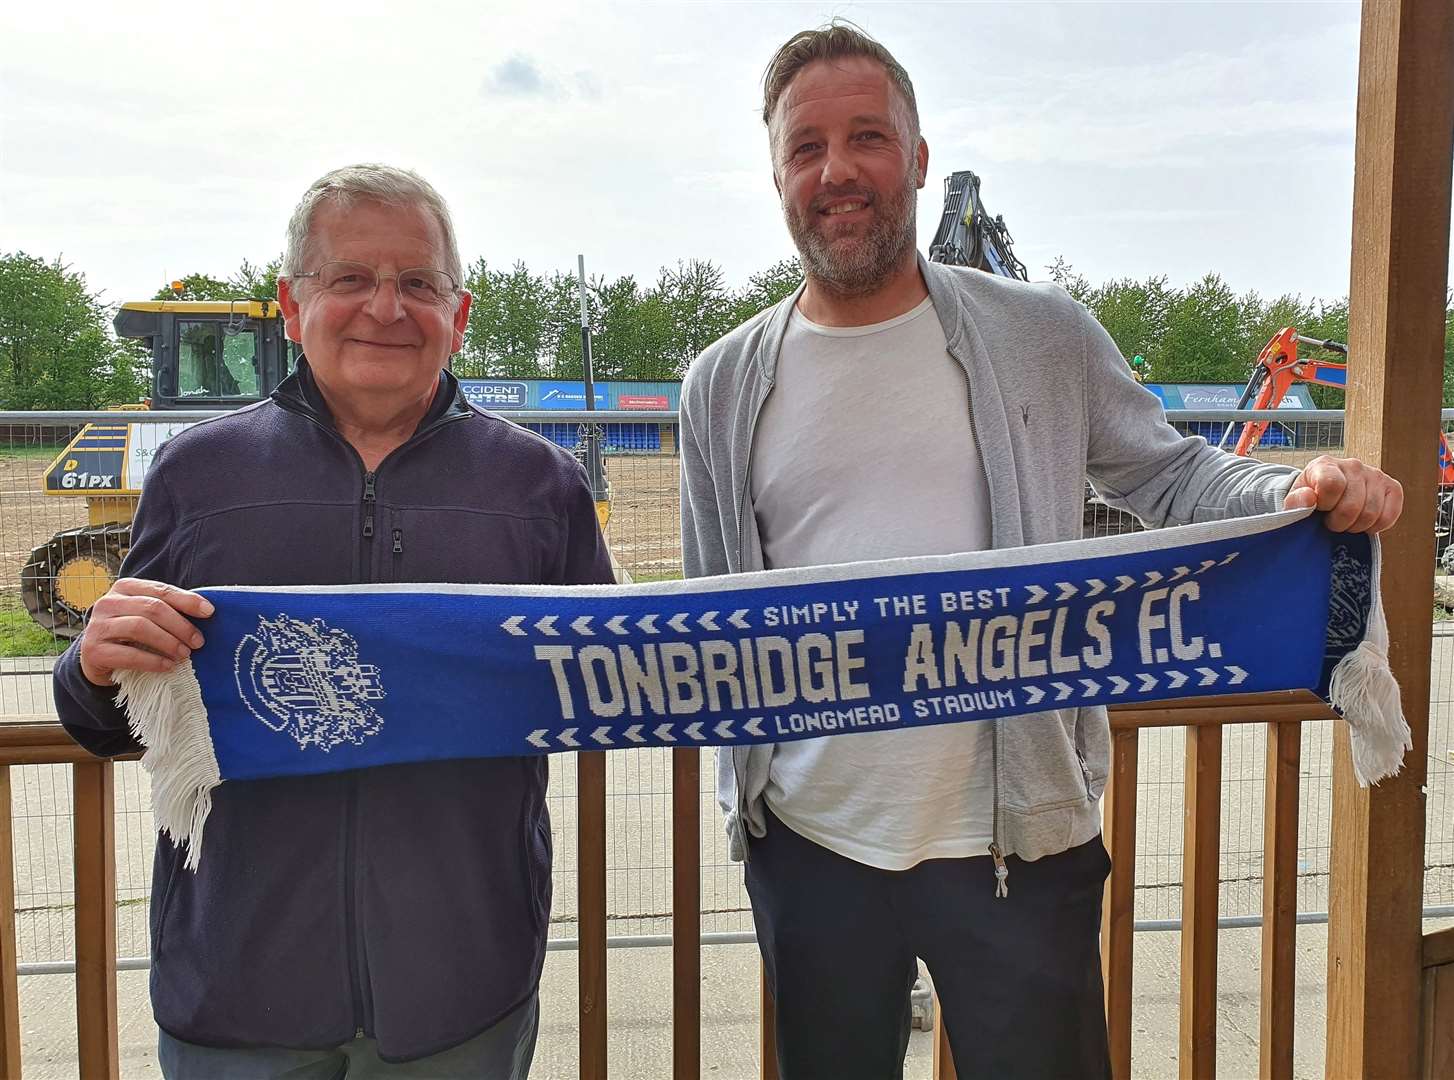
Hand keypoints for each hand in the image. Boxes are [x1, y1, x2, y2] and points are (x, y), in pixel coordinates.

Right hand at [78, 578, 213, 687]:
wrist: (97, 659)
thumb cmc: (130, 635)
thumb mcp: (147, 617)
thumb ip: (168, 610)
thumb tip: (207, 613)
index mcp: (125, 588)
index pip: (161, 590)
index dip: (187, 600)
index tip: (210, 612)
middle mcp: (108, 603)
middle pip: (152, 608)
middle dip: (180, 625)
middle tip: (198, 642)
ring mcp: (98, 626)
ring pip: (140, 627)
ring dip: (168, 642)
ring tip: (185, 654)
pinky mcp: (93, 650)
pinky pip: (128, 654)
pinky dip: (153, 661)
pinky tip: (169, 666)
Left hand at [1283, 455, 1403, 532]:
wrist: (1328, 493)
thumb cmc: (1311, 497)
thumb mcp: (1295, 500)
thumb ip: (1296, 501)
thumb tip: (1309, 499)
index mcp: (1326, 464)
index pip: (1332, 485)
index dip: (1325, 504)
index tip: (1320, 508)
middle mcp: (1353, 465)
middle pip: (1352, 506)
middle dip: (1339, 522)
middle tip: (1331, 521)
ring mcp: (1376, 475)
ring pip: (1370, 514)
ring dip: (1355, 526)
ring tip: (1346, 521)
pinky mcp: (1393, 488)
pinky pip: (1389, 516)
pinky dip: (1375, 527)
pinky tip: (1362, 522)